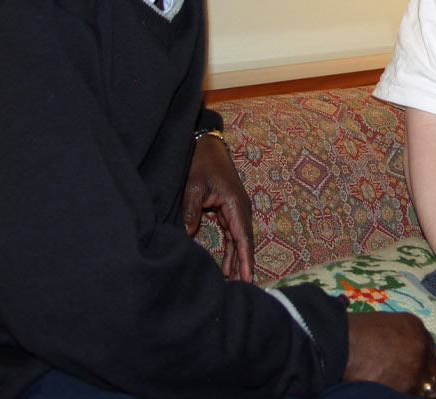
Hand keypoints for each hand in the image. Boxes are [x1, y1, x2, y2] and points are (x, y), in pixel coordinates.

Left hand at [182, 134, 253, 280]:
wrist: (206, 145)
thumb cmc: (201, 163)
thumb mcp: (193, 186)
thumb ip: (191, 211)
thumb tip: (188, 236)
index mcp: (235, 204)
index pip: (243, 238)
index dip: (245, 260)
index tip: (247, 279)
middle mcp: (240, 208)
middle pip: (244, 242)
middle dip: (244, 265)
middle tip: (241, 290)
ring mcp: (235, 209)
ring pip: (238, 240)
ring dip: (236, 260)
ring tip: (233, 284)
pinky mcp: (228, 210)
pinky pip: (232, 234)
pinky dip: (230, 250)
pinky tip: (226, 268)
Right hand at [345, 312, 435, 395]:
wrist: (344, 344)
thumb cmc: (356, 331)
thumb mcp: (384, 323)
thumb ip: (400, 336)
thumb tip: (401, 351)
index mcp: (414, 326)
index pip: (429, 347)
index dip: (422, 358)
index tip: (415, 365)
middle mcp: (421, 345)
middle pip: (434, 368)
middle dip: (425, 375)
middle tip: (413, 382)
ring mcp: (416, 367)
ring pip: (427, 386)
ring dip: (417, 388)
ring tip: (401, 388)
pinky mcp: (408, 386)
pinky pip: (414, 396)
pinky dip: (406, 396)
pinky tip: (395, 394)